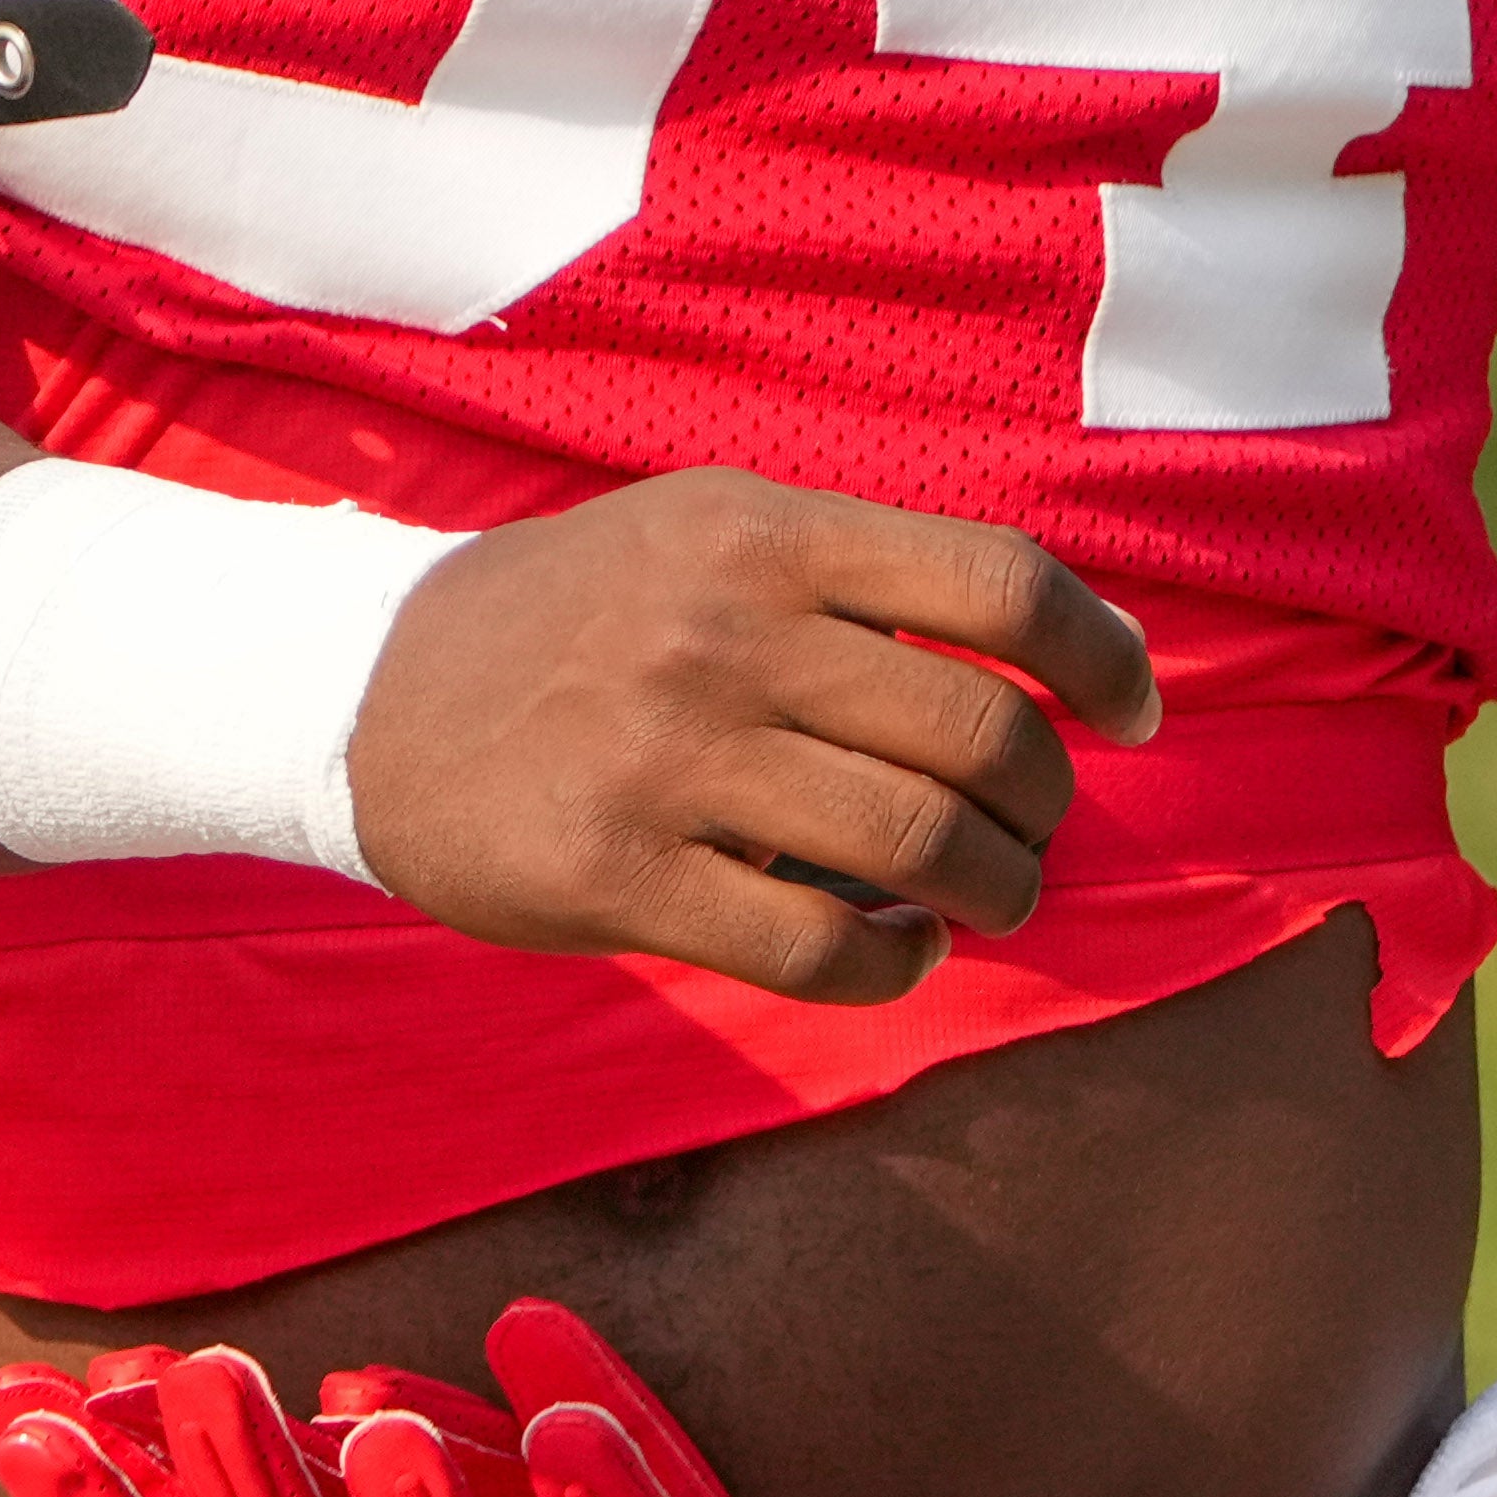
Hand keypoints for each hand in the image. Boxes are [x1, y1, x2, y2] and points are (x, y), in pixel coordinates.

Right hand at [340, 469, 1153, 1003]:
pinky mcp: (621, 876)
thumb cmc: (573, 617)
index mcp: (763, 534)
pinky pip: (818, 947)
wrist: (362, 693)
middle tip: (1035, 831)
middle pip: (979, 732)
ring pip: (919, 846)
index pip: (997, 582)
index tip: (1134, 713)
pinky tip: (898, 952)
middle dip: (1045, 803)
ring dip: (992, 891)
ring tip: (985, 898)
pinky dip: (895, 965)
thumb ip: (856, 573)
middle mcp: (726, 634)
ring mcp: (672, 759)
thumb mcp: (704, 532)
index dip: (1103, 655)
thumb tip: (1057, 649)